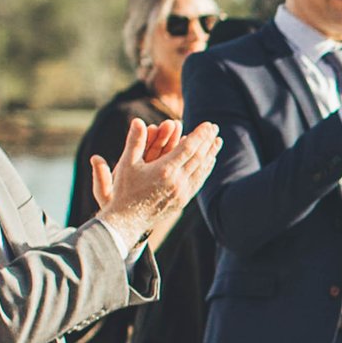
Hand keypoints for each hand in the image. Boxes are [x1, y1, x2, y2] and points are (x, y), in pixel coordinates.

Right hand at [91, 116, 220, 244]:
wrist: (127, 222)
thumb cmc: (123, 191)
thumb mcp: (126, 164)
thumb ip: (134, 141)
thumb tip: (137, 120)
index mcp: (165, 171)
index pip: (188, 148)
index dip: (200, 135)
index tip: (208, 124)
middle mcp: (177, 182)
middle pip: (199, 158)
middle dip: (208, 141)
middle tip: (216, 128)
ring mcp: (182, 193)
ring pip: (201, 170)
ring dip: (210, 155)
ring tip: (217, 142)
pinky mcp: (182, 202)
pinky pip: (198, 182)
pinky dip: (205, 170)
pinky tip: (208, 162)